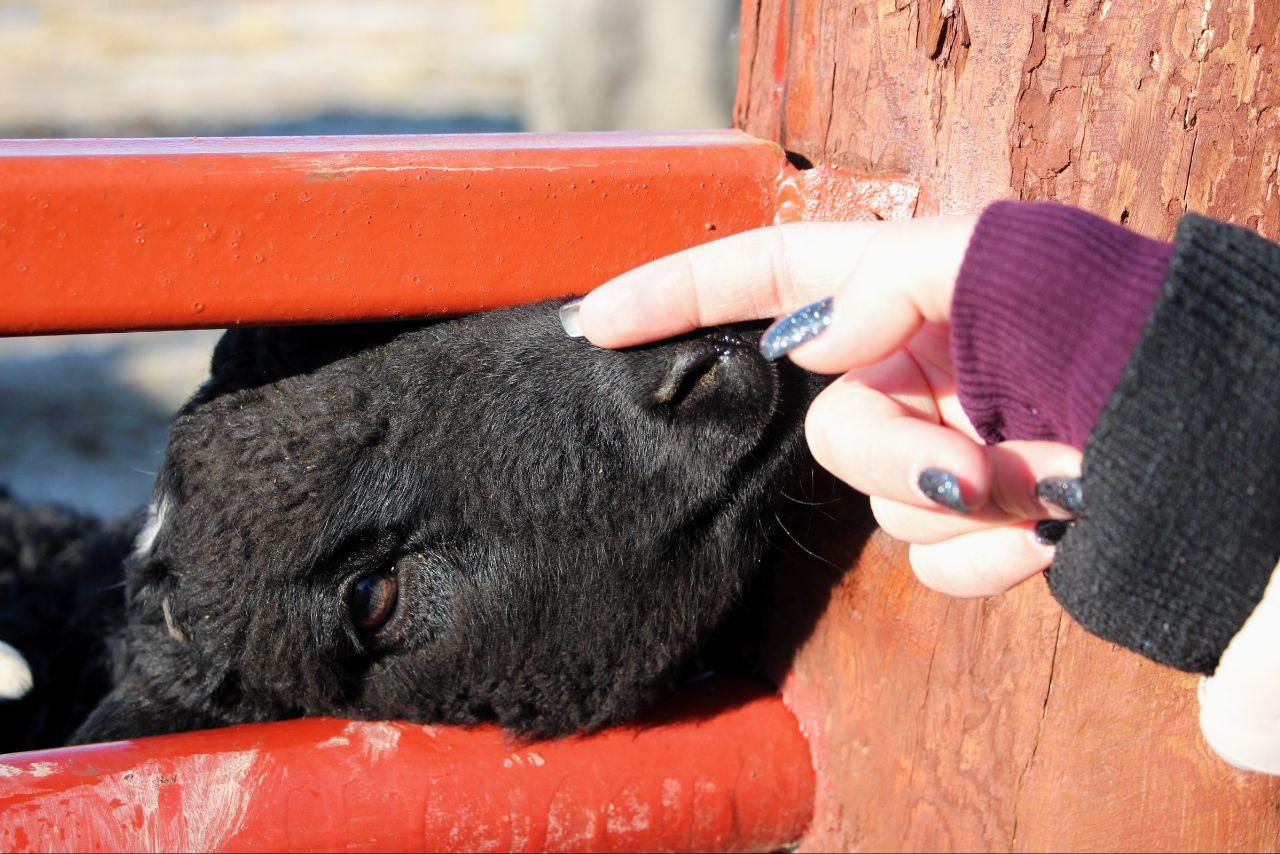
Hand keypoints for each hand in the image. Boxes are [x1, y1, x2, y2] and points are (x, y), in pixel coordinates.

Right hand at [572, 217, 1082, 596]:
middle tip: (980, 462)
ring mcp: (935, 449)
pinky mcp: (971, 520)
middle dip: (896, 455)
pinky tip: (1055, 528)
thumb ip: (888, 281)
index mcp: (901, 290)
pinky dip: (994, 557)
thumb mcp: (1005, 257)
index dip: (671, 298)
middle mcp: (907, 370)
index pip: (759, 282)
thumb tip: (812, 347)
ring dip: (966, 502)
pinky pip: (932, 564)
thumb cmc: (1117, 316)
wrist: (1211, 425)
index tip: (592, 326)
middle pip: (823, 429)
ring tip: (1057, 477)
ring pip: (879, 506)